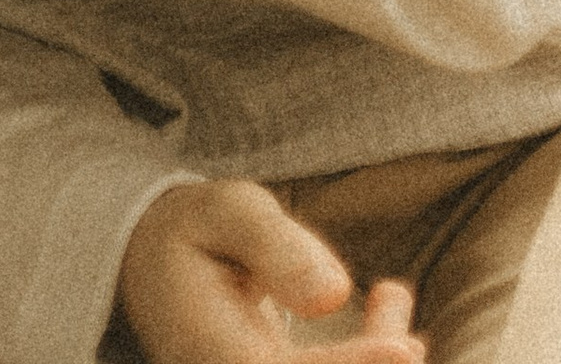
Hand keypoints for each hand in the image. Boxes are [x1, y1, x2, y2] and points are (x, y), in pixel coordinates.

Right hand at [118, 184, 422, 363]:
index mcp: (208, 351)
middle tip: (401, 316)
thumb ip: (276, 246)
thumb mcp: (227, 212)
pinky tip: (387, 300)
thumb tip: (335, 296)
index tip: (405, 351)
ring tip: (391, 293)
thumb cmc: (198, 227)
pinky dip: (368, 351)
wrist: (155, 264)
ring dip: (375, 354)